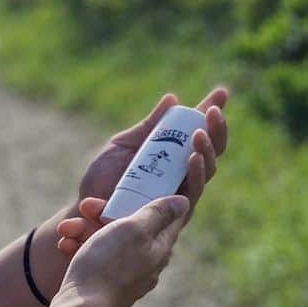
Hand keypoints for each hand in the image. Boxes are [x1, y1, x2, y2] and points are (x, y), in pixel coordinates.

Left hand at [60, 87, 229, 256]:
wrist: (85, 207)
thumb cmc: (104, 177)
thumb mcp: (125, 145)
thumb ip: (148, 126)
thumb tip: (172, 99)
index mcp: (173, 158)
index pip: (200, 135)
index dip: (212, 115)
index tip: (222, 92)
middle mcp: (181, 176)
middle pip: (212, 153)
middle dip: (217, 131)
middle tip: (213, 110)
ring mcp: (179, 194)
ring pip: (206, 173)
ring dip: (207, 151)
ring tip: (200, 134)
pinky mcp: (172, 214)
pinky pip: (190, 195)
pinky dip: (195, 176)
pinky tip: (193, 157)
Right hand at [61, 195, 192, 306]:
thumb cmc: (107, 265)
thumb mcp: (134, 229)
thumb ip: (158, 212)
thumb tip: (183, 202)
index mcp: (160, 246)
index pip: (167, 214)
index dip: (153, 195)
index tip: (137, 184)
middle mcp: (147, 261)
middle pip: (130, 224)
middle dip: (104, 212)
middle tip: (87, 206)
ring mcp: (127, 274)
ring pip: (107, 240)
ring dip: (85, 229)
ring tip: (66, 229)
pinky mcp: (107, 284)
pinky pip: (96, 258)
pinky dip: (81, 248)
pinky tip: (65, 246)